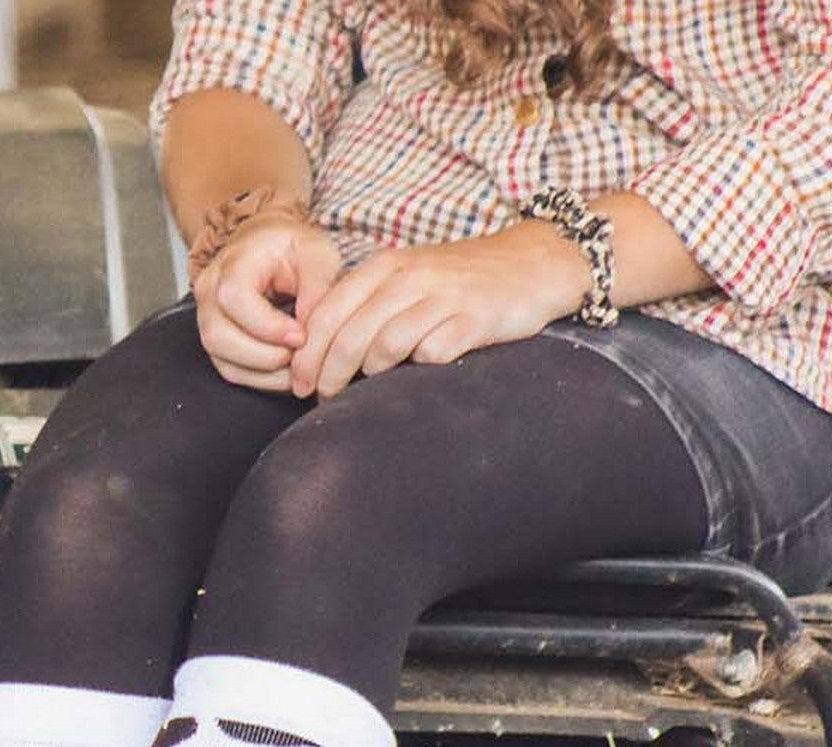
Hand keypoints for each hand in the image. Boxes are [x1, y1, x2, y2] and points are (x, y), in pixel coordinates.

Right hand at [194, 213, 342, 391]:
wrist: (267, 249)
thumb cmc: (289, 250)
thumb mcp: (315, 254)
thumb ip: (318, 288)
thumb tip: (314, 332)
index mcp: (232, 263)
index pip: (234, 299)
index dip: (267, 326)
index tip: (300, 335)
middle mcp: (210, 292)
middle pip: (220, 337)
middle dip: (267, 355)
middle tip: (301, 351)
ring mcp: (208, 320)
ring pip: (224, 361)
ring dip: (266, 372)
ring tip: (297, 363)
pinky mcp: (217, 344)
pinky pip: (232, 372)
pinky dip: (262, 379)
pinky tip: (286, 370)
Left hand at [289, 223, 592, 399]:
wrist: (534, 263)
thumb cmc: (461, 279)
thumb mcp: (409, 276)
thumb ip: (368, 303)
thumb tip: (321, 351)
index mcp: (387, 266)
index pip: (329, 311)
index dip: (307, 353)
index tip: (298, 383)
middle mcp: (410, 277)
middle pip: (351, 334)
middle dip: (328, 374)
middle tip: (322, 398)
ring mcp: (443, 297)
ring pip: (385, 345)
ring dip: (369, 376)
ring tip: (365, 389)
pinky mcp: (474, 319)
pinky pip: (432, 353)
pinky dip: (419, 368)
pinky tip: (417, 375)